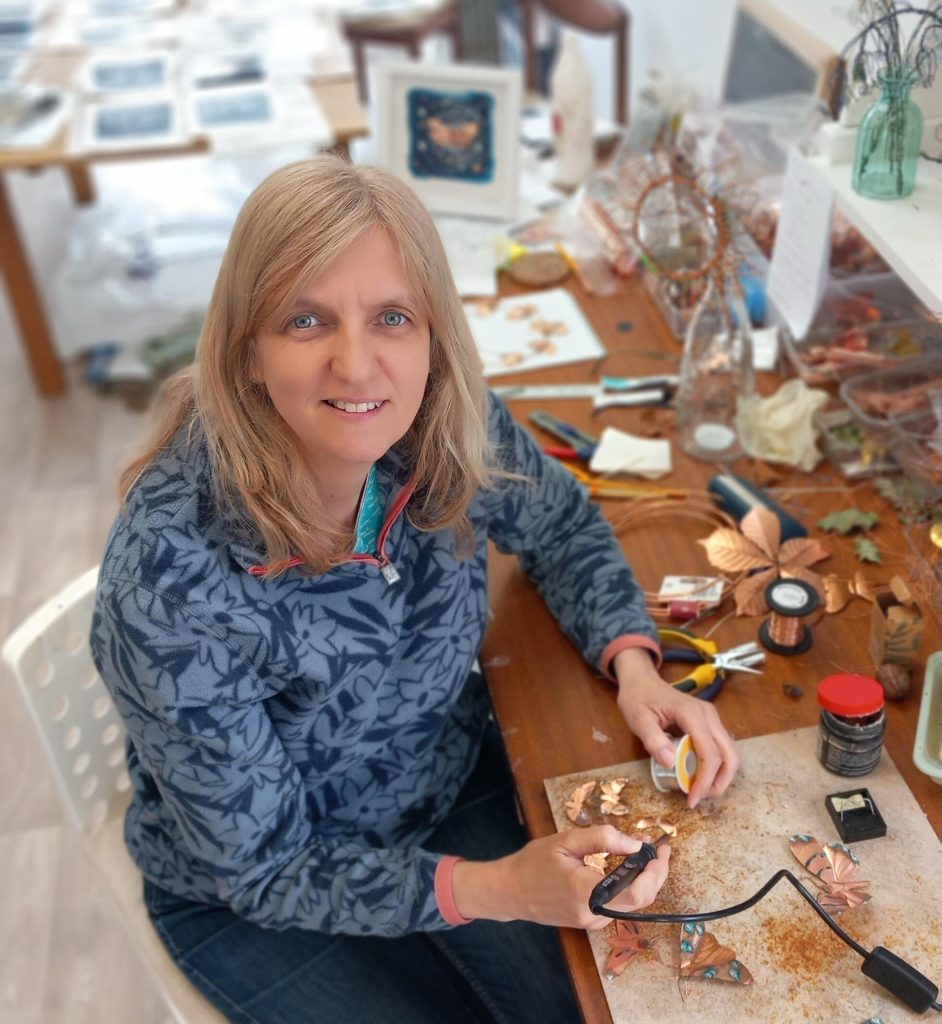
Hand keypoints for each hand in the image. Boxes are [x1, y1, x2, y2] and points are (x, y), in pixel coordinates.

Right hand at [451, 825, 669, 930]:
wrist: (510, 891)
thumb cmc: (533, 863)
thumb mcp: (565, 841)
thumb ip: (602, 839)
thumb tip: (636, 843)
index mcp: (586, 892)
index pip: (636, 893)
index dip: (656, 873)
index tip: (661, 850)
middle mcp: (593, 913)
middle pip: (640, 901)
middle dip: (656, 875)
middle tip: (660, 850)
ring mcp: (592, 921)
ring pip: (631, 905)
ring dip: (645, 881)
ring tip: (646, 855)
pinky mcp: (590, 921)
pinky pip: (618, 905)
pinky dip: (629, 887)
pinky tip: (627, 868)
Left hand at [611, 648, 740, 807]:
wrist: (642, 680)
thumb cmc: (638, 698)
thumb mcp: (638, 719)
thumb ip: (653, 740)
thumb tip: (671, 763)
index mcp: (691, 713)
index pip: (709, 753)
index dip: (705, 780)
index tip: (693, 798)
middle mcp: (708, 715)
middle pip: (730, 754)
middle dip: (720, 781)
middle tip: (700, 797)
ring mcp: (711, 718)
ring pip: (730, 752)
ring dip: (722, 775)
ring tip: (702, 789)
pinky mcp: (710, 723)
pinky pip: (722, 748)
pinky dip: (717, 766)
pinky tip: (701, 776)